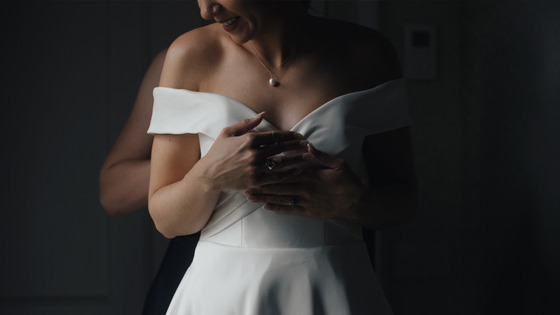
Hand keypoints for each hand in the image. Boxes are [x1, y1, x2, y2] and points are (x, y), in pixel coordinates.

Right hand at [198, 113, 308, 190]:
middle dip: (296, 146)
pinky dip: (288, 174)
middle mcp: (254, 153)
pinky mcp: (255, 181)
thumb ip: (246, 123)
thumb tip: (263, 114)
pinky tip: (297, 171)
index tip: (299, 135)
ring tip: (307, 157)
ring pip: (281, 163)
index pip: (275, 136)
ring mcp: (255, 168)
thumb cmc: (217, 153)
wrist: (208, 175)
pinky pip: (276, 177)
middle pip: (281, 148)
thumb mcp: (228, 133)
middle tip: (308, 145)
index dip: (289, 135)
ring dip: (295, 159)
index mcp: (249, 140)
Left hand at [244, 144, 366, 219]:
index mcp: (310, 175)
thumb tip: (307, 146)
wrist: (356, 203)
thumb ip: (321, 156)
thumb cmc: (348, 181)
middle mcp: (305, 189)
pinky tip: (265, 207)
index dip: (270, 170)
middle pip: (278, 186)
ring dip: (264, 197)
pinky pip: (290, 210)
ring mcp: (305, 201)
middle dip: (260, 185)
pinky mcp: (308, 211)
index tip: (256, 167)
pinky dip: (277, 208)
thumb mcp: (338, 164)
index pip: (286, 171)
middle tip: (244, 184)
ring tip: (250, 196)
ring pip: (281, 198)